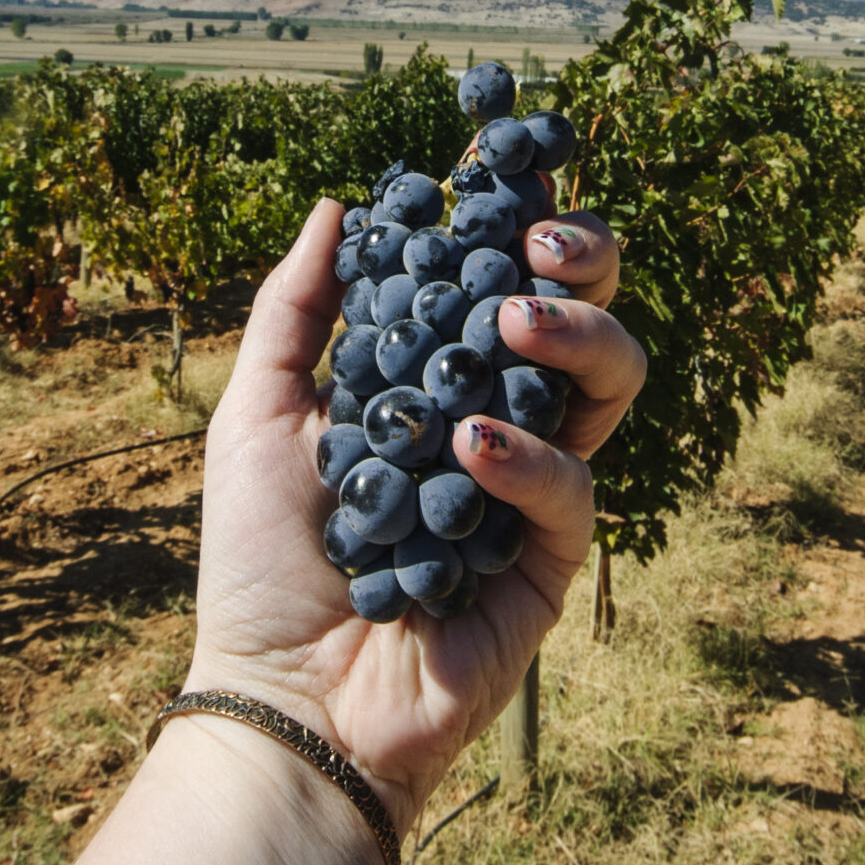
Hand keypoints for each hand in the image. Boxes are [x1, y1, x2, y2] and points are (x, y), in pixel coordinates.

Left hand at [184, 199, 643, 832]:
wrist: (284, 698)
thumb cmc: (259, 562)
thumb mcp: (254, 415)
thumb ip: (294, 310)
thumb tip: (337, 204)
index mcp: (433, 379)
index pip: (494, 279)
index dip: (518, 220)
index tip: (511, 166)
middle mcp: (495, 419)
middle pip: (582, 316)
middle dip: (583, 260)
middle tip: (540, 241)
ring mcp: (531, 488)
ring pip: (610, 385)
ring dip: (578, 334)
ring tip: (516, 320)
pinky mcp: (551, 559)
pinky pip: (572, 489)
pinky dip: (526, 456)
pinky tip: (472, 446)